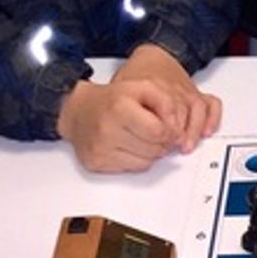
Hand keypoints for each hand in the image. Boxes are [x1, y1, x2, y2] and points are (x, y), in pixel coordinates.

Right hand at [56, 78, 183, 173]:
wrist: (79, 111)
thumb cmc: (114, 99)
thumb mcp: (143, 87)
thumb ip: (166, 102)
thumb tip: (177, 129)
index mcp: (120, 108)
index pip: (158, 131)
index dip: (171, 131)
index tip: (171, 128)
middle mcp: (107, 130)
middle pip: (154, 149)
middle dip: (163, 143)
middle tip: (159, 133)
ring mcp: (100, 149)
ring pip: (146, 162)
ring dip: (152, 152)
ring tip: (145, 138)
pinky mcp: (96, 163)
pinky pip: (132, 169)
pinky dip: (138, 160)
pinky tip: (131, 146)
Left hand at [113, 42, 223, 149]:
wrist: (150, 59)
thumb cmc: (135, 80)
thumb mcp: (117, 95)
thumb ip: (118, 119)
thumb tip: (114, 144)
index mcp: (146, 89)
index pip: (157, 121)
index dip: (156, 137)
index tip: (152, 146)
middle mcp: (170, 89)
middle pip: (177, 120)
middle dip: (172, 139)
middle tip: (165, 149)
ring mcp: (185, 91)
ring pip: (197, 113)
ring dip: (191, 132)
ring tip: (184, 146)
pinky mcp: (196, 93)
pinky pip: (211, 105)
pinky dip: (212, 119)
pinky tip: (205, 132)